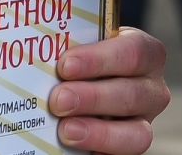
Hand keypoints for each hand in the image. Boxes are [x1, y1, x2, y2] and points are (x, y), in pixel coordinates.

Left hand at [49, 27, 170, 152]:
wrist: (82, 89)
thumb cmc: (81, 63)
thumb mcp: (81, 48)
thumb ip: (68, 43)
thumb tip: (31, 38)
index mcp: (145, 54)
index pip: (135, 51)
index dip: (101, 59)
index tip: (65, 65)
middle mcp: (151, 89)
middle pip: (132, 93)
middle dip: (93, 97)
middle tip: (58, 99)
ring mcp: (143, 122)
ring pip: (136, 133)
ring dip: (99, 132)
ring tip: (65, 129)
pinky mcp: (130, 148)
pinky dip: (100, 150)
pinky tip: (73, 146)